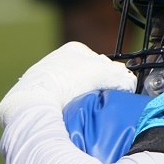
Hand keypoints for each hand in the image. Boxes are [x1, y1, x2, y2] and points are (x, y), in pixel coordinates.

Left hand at [0, 42, 135, 128]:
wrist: (34, 101)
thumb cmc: (65, 80)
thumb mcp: (101, 72)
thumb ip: (121, 76)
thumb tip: (130, 84)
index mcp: (74, 49)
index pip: (102, 62)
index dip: (111, 76)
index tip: (115, 89)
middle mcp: (59, 61)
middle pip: (88, 77)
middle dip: (96, 88)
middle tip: (101, 101)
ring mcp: (48, 79)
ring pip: (74, 91)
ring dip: (81, 100)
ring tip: (85, 110)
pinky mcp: (39, 97)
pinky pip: (61, 103)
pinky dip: (67, 109)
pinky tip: (69, 115)